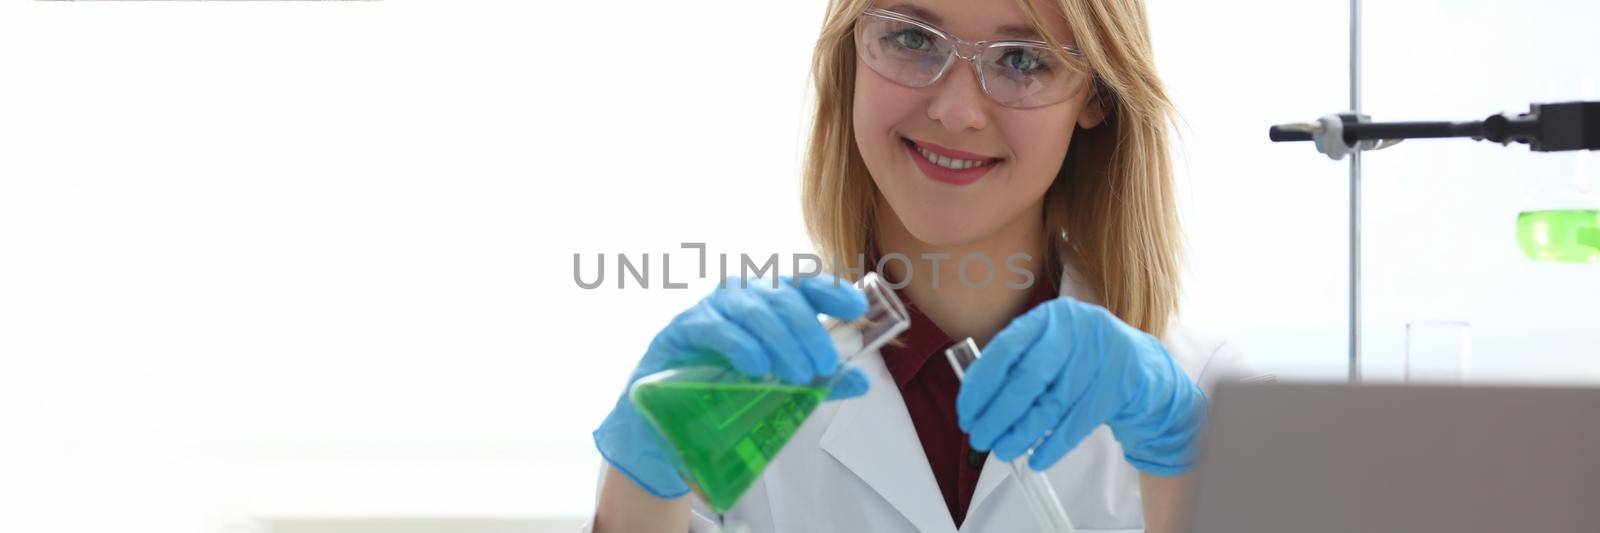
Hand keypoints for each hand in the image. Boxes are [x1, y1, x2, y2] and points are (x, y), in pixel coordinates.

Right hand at [593, 274, 871, 498]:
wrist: (667, 425)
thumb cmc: (728, 394)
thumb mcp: (783, 388)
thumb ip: (820, 381)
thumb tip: (862, 380)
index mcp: (769, 302)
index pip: (805, 284)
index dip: (831, 290)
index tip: (856, 309)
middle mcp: (741, 296)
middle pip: (782, 296)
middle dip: (809, 330)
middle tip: (824, 365)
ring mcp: (710, 308)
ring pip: (752, 308)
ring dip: (781, 339)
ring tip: (798, 373)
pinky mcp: (682, 328)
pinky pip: (715, 327)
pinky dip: (741, 344)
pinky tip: (757, 366)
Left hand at [956, 297, 1207, 475]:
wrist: (1140, 367)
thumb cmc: (1079, 360)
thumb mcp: (1050, 346)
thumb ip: (1017, 364)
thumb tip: (975, 402)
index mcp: (1050, 317)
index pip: (1006, 349)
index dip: (981, 384)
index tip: (966, 412)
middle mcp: (1076, 330)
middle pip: (1028, 380)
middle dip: (997, 414)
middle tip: (979, 437)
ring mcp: (1102, 357)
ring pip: (1052, 405)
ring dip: (1021, 434)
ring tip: (1002, 450)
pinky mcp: (1120, 386)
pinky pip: (1078, 423)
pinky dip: (1053, 445)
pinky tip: (1035, 459)